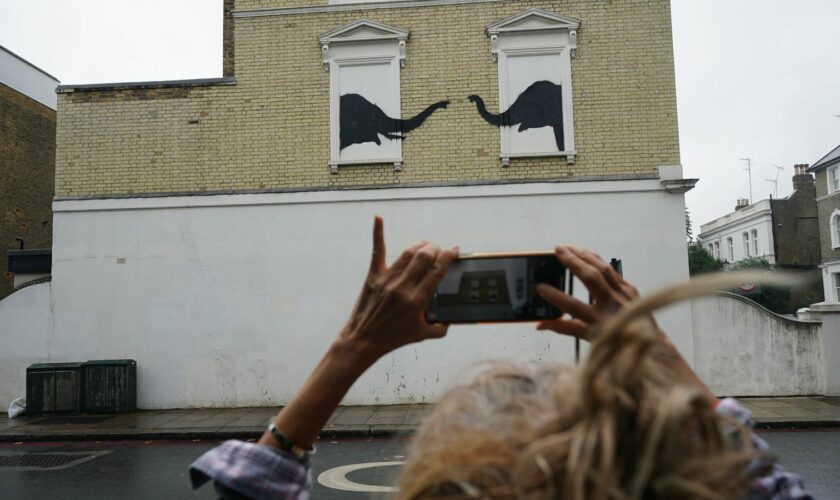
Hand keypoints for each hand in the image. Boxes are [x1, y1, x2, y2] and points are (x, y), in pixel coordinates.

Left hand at [339, 216, 458, 359]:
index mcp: (417, 300)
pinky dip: (377, 233)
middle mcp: (402, 286)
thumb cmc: (393, 338)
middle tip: (440, 250)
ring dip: (420, 245)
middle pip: (425, 256)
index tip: (455, 250)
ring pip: (408, 252)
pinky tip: (378, 218)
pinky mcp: (373, 276)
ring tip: (427, 245)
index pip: (438, 270)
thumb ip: (441, 327)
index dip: (449, 256)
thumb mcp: (422, 335)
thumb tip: (452, 319)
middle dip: (436, 248)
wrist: (363, 340)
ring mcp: (387, 279)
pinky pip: (377, 250)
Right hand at [535, 246, 639, 340]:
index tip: (540, 287)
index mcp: (601, 322)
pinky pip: (610, 269)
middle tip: (556, 251)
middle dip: (572, 263)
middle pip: (591, 279)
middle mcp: (613, 306)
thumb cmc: (616, 342)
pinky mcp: (630, 288)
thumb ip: (565, 329)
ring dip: (583, 255)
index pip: (574, 307)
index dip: (556, 297)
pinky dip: (595, 259)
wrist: (650, 343)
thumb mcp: (589, 339)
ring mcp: (624, 294)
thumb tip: (539, 325)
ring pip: (602, 269)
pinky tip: (583, 253)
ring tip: (567, 247)